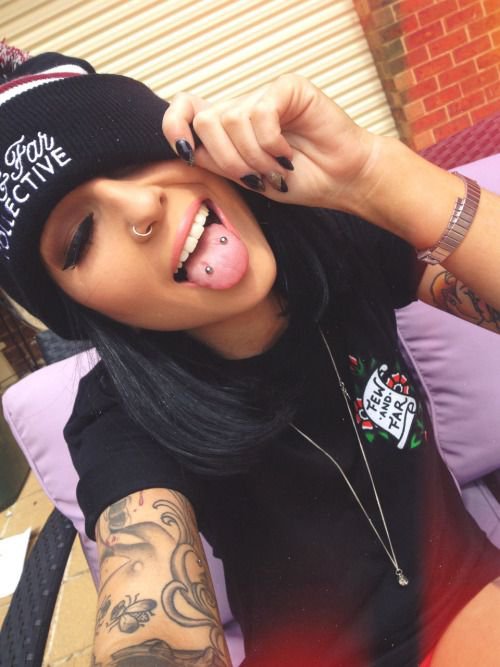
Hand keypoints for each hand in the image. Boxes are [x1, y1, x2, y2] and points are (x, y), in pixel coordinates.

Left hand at [162, 74, 378, 211]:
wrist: (340, 182)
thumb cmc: (299, 181)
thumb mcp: (247, 178)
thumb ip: (217, 162)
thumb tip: (188, 148)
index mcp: (228, 128)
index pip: (185, 108)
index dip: (175, 126)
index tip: (189, 152)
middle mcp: (243, 108)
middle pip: (206, 121)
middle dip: (227, 159)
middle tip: (254, 178)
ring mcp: (264, 95)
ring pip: (232, 120)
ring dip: (254, 156)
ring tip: (276, 169)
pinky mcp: (287, 88)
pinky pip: (261, 113)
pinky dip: (271, 143)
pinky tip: (288, 154)